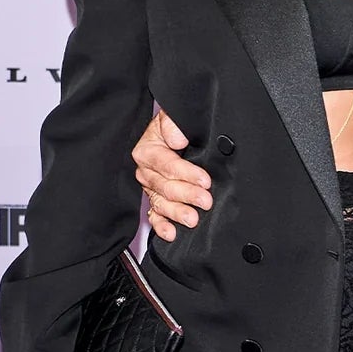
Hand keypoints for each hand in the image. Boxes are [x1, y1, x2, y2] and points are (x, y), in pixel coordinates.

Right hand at [134, 106, 210, 242]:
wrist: (177, 136)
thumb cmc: (175, 128)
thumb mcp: (173, 118)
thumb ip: (173, 124)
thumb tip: (177, 138)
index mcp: (148, 151)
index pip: (167, 165)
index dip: (186, 173)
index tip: (205, 180)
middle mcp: (147, 171)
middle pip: (165, 186)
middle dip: (187, 195)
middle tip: (205, 200)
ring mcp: (151, 189)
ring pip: (162, 203)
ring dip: (177, 213)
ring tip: (192, 219)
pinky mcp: (157, 202)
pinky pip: (155, 216)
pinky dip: (162, 226)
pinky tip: (171, 233)